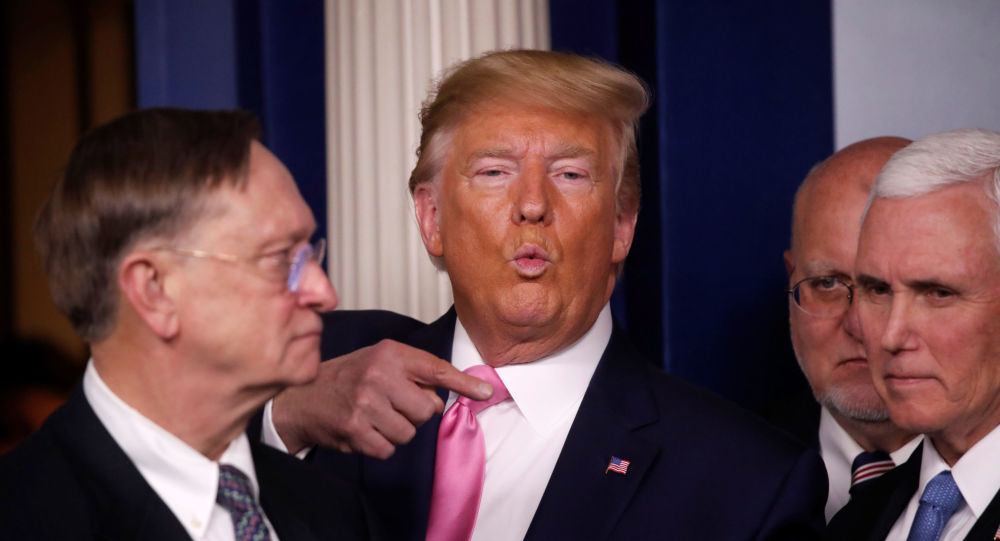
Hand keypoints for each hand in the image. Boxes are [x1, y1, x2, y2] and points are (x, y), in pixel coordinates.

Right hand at [271, 339, 492, 458]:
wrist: (303, 397)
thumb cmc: (348, 377)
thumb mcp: (380, 359)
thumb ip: (414, 371)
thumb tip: (449, 395)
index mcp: (390, 353)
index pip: (436, 369)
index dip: (464, 384)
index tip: (486, 393)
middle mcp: (379, 375)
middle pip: (427, 410)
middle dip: (415, 414)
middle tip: (393, 405)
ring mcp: (367, 403)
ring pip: (410, 432)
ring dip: (397, 431)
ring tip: (375, 416)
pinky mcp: (356, 430)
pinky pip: (389, 449)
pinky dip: (381, 445)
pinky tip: (365, 430)